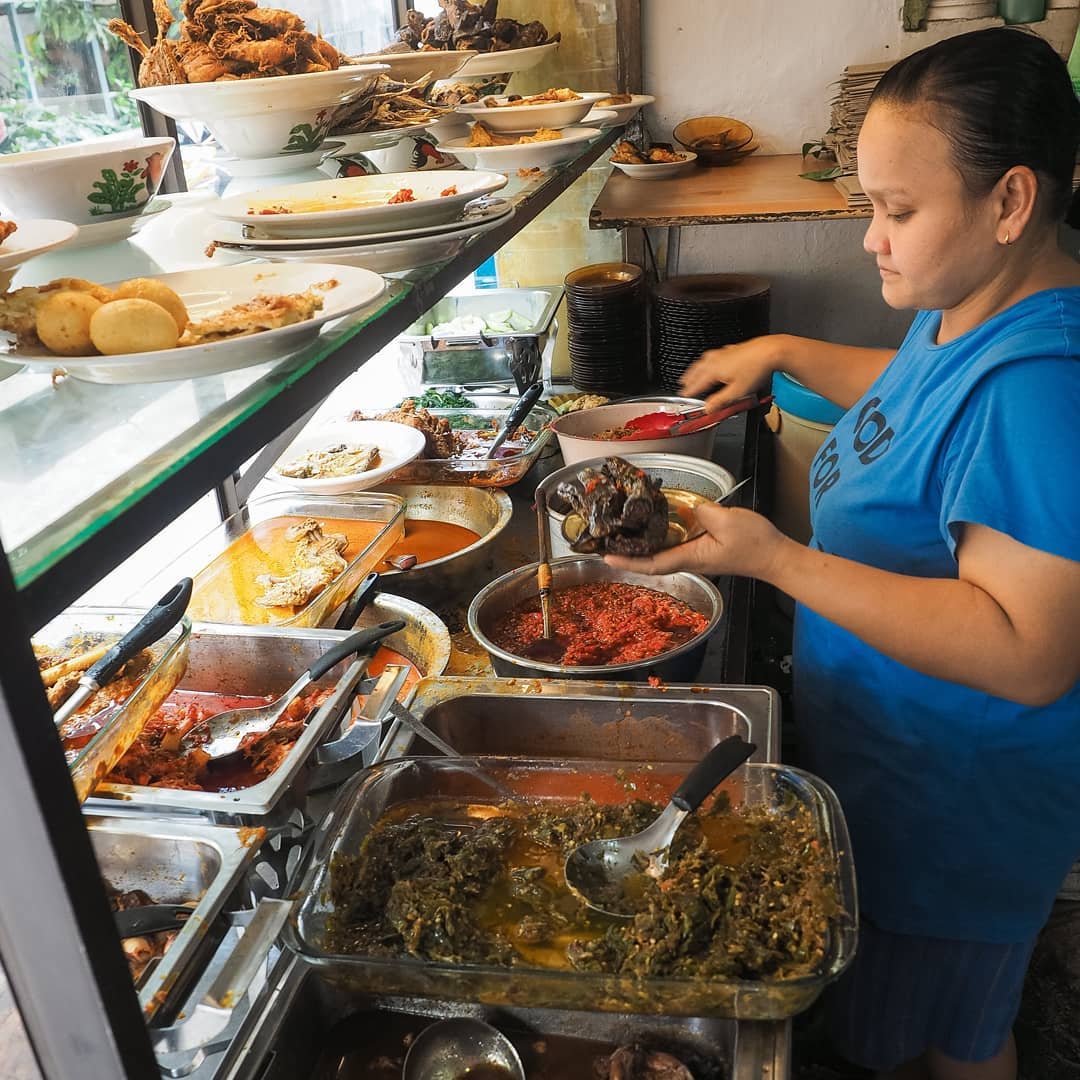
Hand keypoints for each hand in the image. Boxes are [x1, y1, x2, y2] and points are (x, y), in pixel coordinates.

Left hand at [605, 503, 790, 581]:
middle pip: (650, 560)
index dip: (627, 561)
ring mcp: (694, 555)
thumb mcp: (729, 522)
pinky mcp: (701, 548)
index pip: (651, 564)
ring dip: (639, 545)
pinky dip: (657, 536)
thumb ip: (704, 512)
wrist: (775, 556)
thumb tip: (688, 507)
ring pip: (659, 552)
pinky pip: (672, 544)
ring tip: (619, 531)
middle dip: (626, 553)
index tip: (606, 556)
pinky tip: (650, 524)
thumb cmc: (755, 543)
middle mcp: (688, 559)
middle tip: (604, 540)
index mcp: (690, 557)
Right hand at [681, 334, 787, 411]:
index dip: (688, 391)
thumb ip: (720, 402)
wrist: (771, 351)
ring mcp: (723, 353)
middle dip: (688, 378)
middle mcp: (715, 360)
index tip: (683, 396)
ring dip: (696, 368)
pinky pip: (713, 355)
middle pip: (696, 370)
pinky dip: (708, 360)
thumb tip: (708, 409)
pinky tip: (713, 360)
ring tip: (693, 372)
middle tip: (682, 384)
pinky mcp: (732, 349)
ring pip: (703, 361)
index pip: (696, 384)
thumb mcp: (737, 392)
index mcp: (713, 370)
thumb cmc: (756, 369)